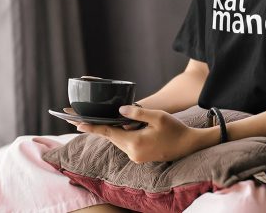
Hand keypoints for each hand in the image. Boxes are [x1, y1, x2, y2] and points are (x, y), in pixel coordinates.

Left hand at [75, 105, 202, 162]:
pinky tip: (120, 126)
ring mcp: (135, 156)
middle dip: (98, 127)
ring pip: (118, 140)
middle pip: (111, 137)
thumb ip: (138, 113)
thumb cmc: (174, 129)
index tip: (77, 123)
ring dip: (111, 130)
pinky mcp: (139, 156)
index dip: (92, 127)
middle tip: (81, 120)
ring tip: (100, 120)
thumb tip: (120, 110)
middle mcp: (132, 152)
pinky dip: (120, 134)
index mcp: (134, 142)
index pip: (109, 133)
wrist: (188, 145)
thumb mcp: (157, 116)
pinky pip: (125, 143)